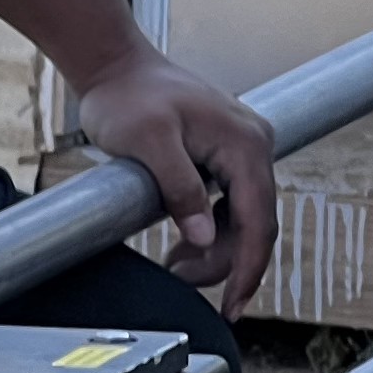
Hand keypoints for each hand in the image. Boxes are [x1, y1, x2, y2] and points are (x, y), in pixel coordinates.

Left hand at [70, 50, 280, 302]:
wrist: (114, 65)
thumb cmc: (127, 95)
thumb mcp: (148, 142)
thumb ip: (181, 188)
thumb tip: (205, 238)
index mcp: (245, 143)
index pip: (259, 221)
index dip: (247, 270)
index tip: (233, 307)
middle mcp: (254, 145)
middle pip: (254, 224)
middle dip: (224, 263)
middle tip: (182, 278)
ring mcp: (242, 149)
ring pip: (242, 219)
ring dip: (215, 250)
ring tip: (176, 264)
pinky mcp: (226, 155)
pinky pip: (230, 205)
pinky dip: (210, 230)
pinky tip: (185, 244)